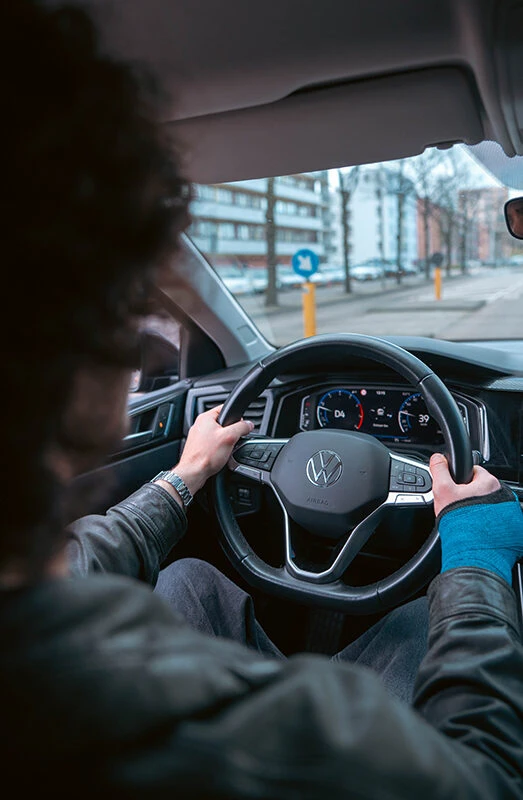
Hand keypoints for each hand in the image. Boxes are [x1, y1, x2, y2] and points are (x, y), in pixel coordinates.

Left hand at [172, 405, 253, 495]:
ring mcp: (197, 437)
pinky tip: (219, 456)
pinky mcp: (198, 448)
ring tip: (225, 450)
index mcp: (205, 418)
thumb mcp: (229, 437)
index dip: (235, 415)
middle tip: (233, 440)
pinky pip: (212, 445)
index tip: (241, 424)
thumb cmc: (206, 455)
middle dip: (230, 432)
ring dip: (224, 442)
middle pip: (222, 423)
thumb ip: (241, 427)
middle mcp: (199, 426)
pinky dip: (217, 450)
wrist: (193, 473)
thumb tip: (249, 424)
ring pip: (217, 435)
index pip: (224, 408)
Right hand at [430, 453, 522, 583]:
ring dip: (478, 509)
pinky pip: (495, 519)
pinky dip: (486, 522)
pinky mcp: (509, 527)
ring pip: (488, 504)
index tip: (453, 490)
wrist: (473, 552)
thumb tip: (437, 459)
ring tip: (465, 520)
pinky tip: (474, 528)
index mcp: (489, 483)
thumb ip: (439, 470)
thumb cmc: (461, 523)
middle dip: (469, 496)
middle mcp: (503, 496)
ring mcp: (508, 512)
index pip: (473, 472)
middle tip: (457, 508)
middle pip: (480, 489)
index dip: (459, 480)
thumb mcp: (442, 491)